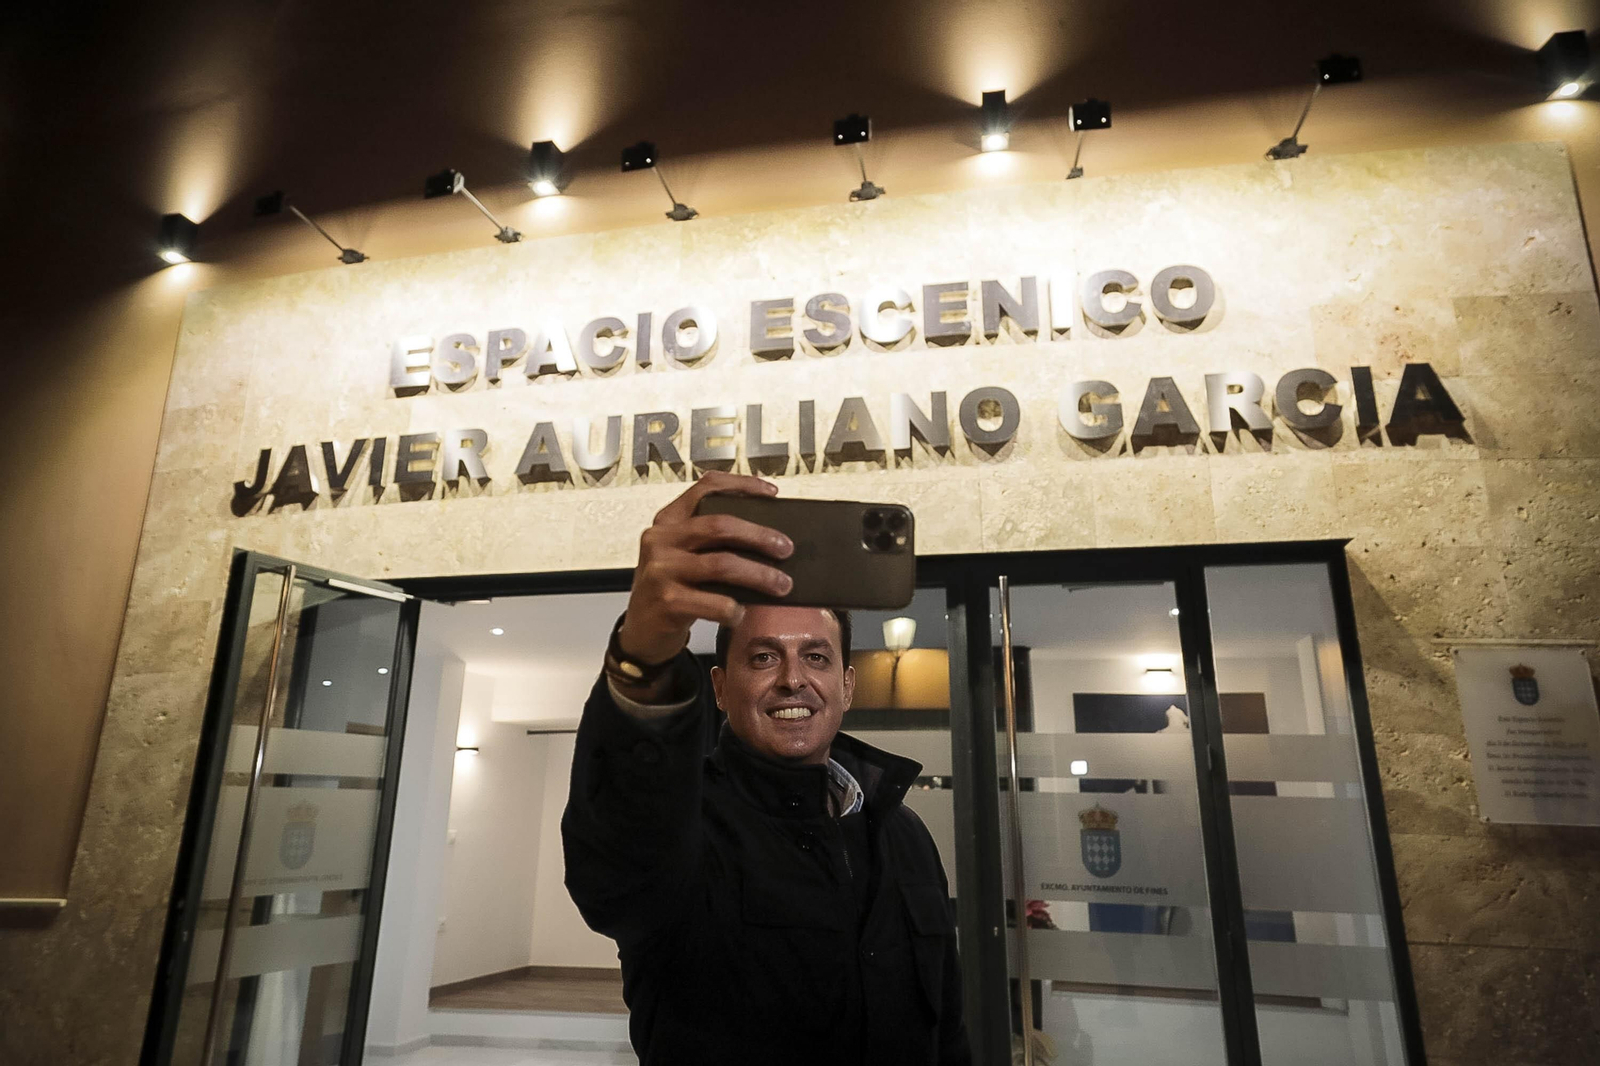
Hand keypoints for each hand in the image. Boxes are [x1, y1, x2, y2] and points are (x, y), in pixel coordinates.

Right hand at [617, 472, 793, 667]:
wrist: (641, 632)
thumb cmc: (671, 589)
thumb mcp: (682, 556)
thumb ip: (711, 542)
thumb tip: (769, 539)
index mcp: (668, 521)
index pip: (706, 488)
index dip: (743, 485)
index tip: (772, 493)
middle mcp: (660, 540)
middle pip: (720, 526)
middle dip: (760, 536)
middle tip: (786, 549)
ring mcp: (661, 571)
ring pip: (722, 565)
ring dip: (759, 575)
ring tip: (782, 585)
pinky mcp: (667, 602)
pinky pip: (716, 603)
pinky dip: (735, 609)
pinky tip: (740, 613)